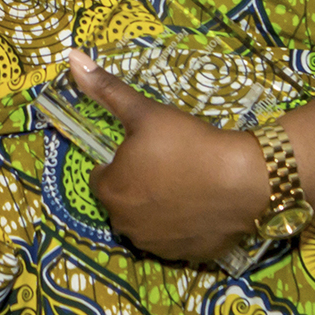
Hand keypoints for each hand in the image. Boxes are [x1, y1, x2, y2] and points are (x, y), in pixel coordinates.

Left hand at [68, 51, 270, 261]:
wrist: (244, 179)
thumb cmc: (188, 143)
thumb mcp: (145, 112)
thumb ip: (106, 90)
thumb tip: (71, 57)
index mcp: (110, 191)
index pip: (101, 176)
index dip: (121, 161)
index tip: (146, 150)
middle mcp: (125, 225)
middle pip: (122, 201)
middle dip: (137, 186)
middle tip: (169, 164)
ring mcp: (156, 245)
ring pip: (146, 221)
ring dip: (156, 207)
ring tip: (186, 184)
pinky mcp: (185, 256)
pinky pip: (174, 238)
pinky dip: (181, 225)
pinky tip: (200, 206)